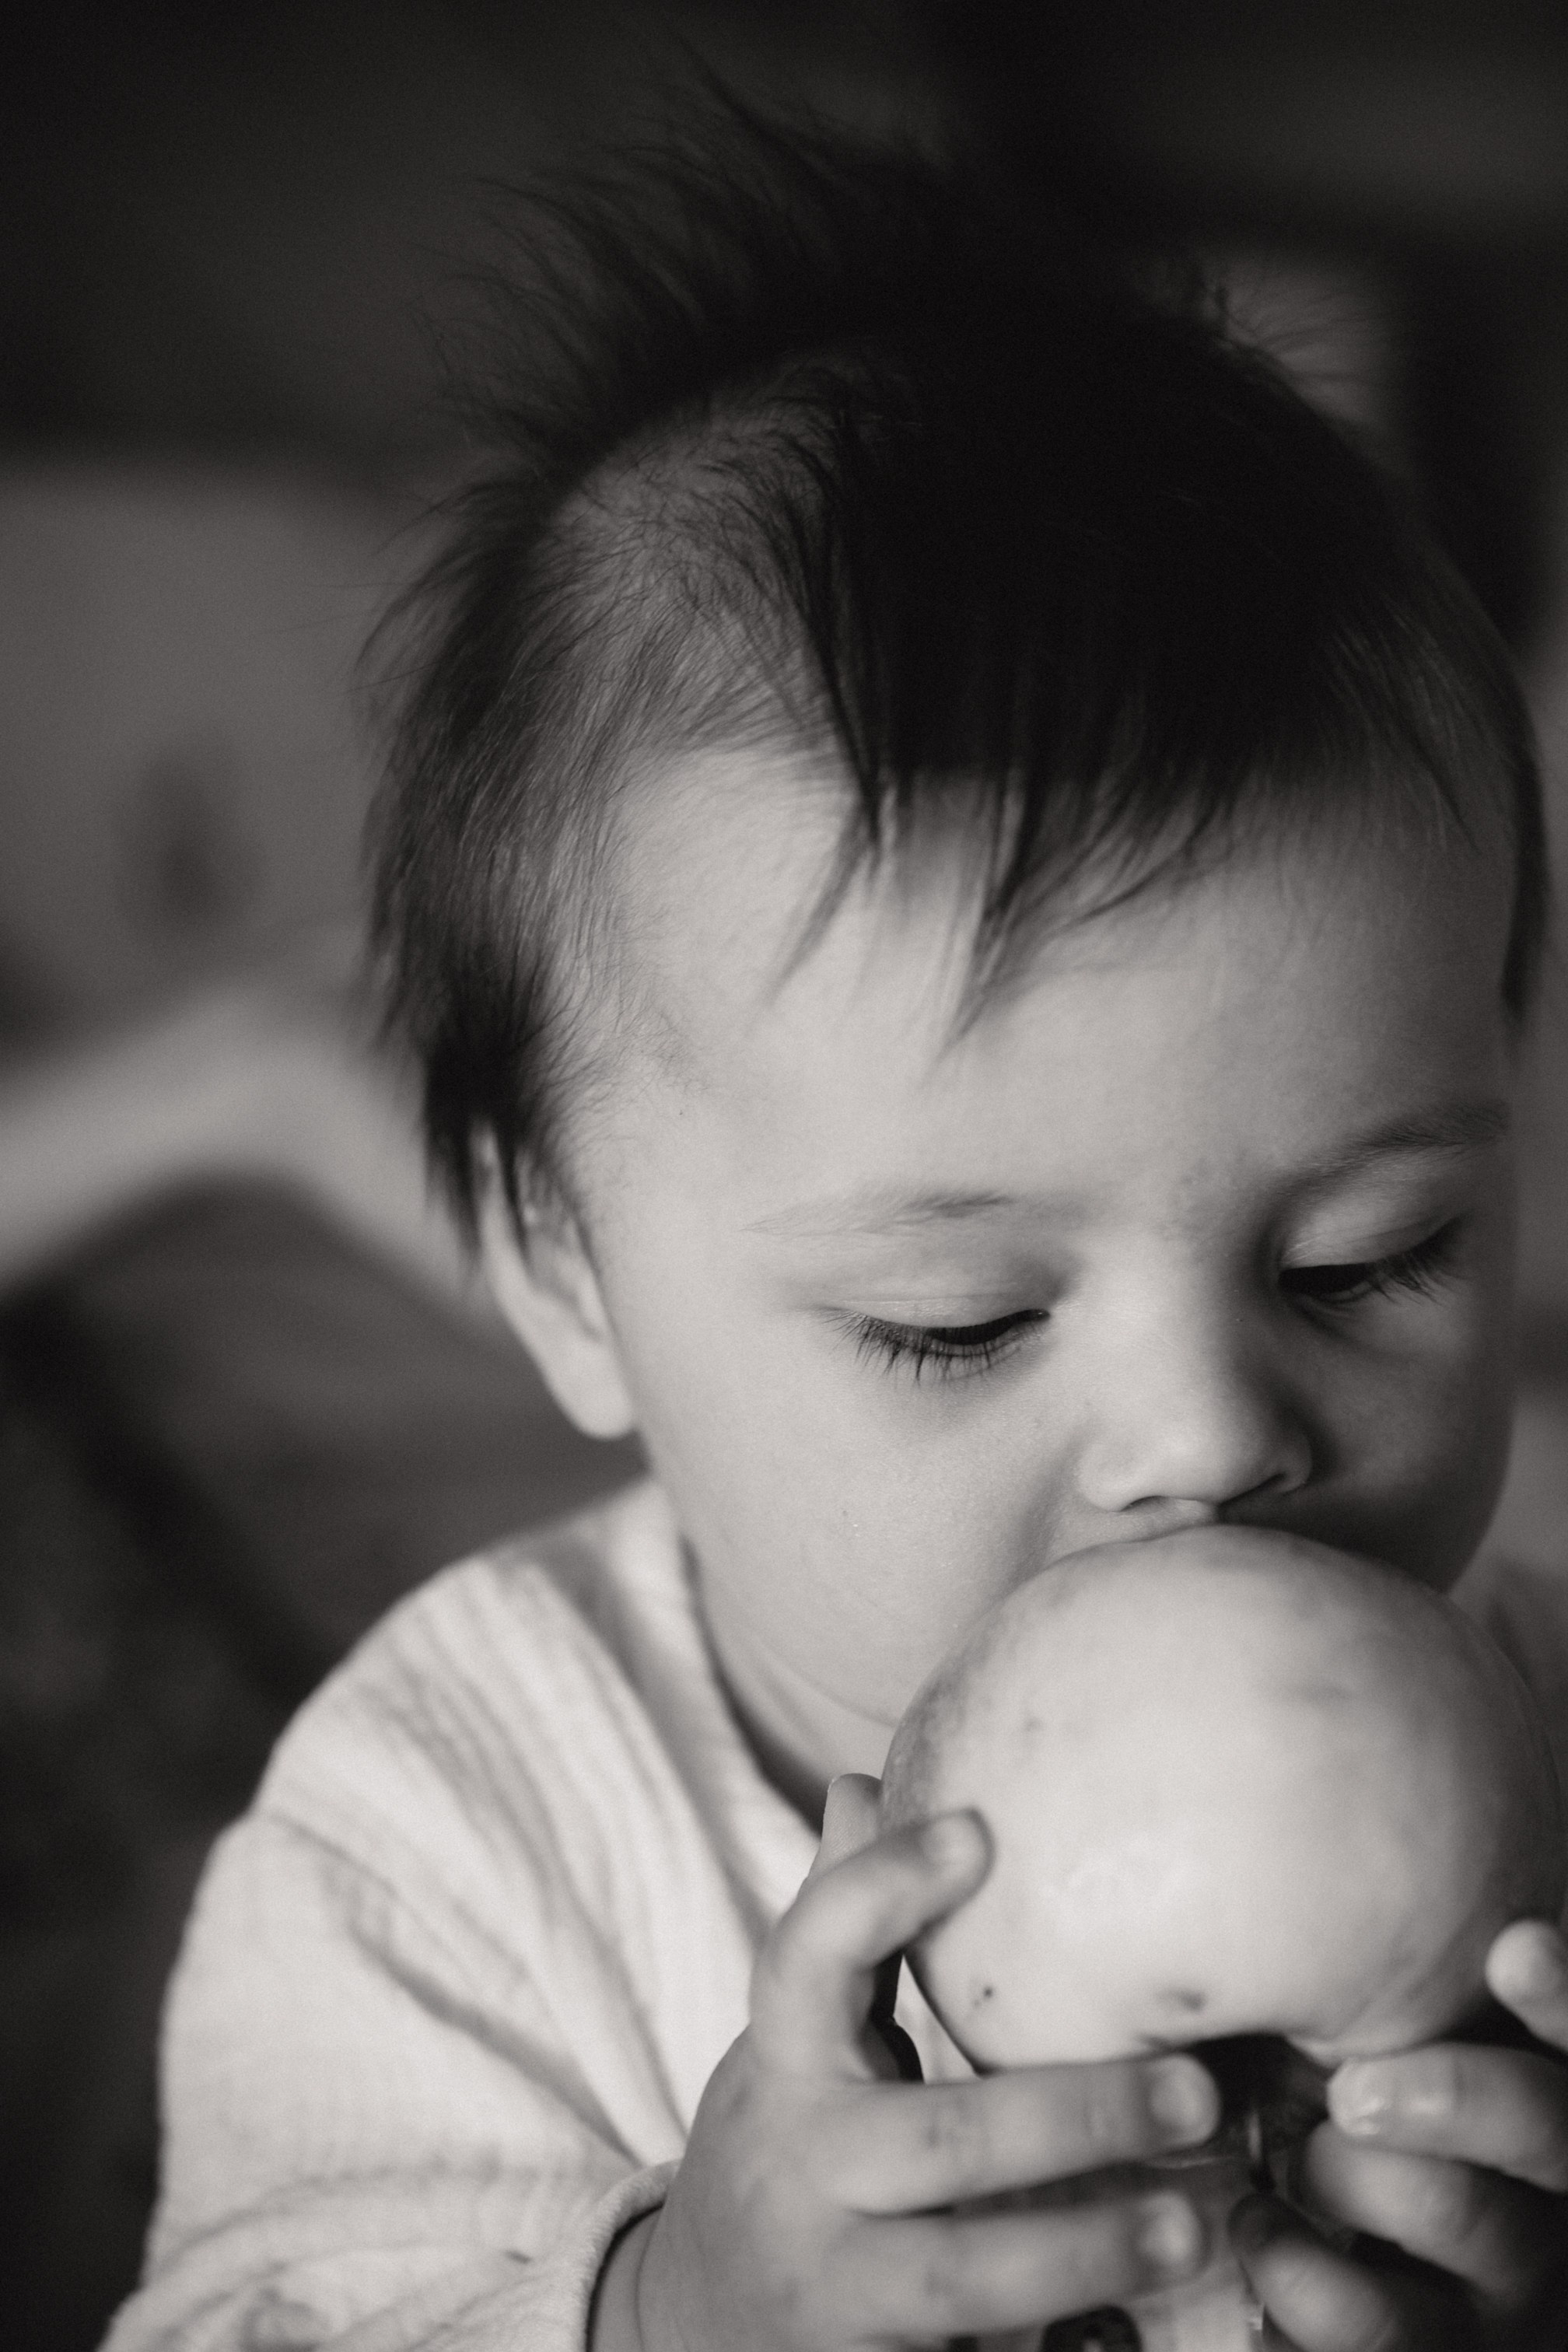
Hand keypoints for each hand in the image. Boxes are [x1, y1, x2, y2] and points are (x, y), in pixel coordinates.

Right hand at [627, 1774, 1219, 2351]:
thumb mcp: (795, 2040)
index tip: (978, 1831)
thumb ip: (839, 1926)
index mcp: (782, 2061)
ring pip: (963, 2275)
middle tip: (1200, 2087)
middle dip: (1074, 2113)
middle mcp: (800, 2170)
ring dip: (1089, 2247)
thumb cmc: (784, 2144)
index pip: (809, 1955)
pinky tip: (1144, 2331)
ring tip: (1194, 2226)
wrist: (690, 2324)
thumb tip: (864, 1784)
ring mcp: (832, 2284)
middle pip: (940, 2136)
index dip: (883, 1889)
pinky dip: (1055, 2342)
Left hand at [1231, 1918, 1567, 2348]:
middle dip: (1450, 2095)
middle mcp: (1553, 2192)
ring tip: (1291, 2161)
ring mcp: (1510, 2286)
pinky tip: (1259, 2230)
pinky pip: (1378, 2329)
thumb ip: (1387, 1997)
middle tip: (1354, 2089)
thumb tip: (1327, 1869)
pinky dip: (1301, 2277)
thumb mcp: (1393, 2054)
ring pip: (1460, 2219)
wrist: (1370, 2274)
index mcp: (1549, 2097)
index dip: (1560, 1997)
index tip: (1513, 1944)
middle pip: (1543, 2128)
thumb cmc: (1367, 2124)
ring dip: (1354, 2180)